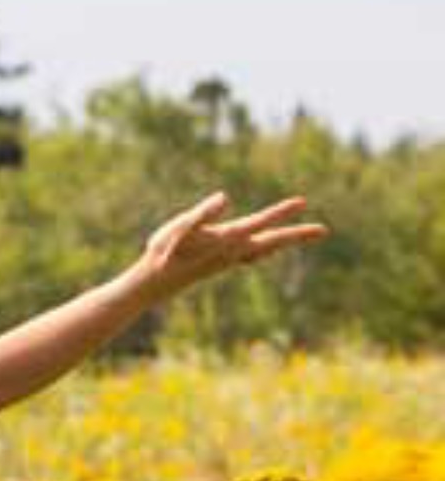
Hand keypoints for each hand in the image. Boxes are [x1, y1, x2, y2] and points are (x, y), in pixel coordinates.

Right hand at [131, 191, 329, 301]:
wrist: (156, 283)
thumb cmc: (165, 252)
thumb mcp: (180, 227)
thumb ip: (204, 212)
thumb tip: (225, 197)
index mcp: (228, 240)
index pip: (260, 222)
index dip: (281, 212)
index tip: (303, 202)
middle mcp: (234, 252)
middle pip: (273, 242)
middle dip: (297, 236)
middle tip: (324, 231)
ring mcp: (229, 260)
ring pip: (265, 249)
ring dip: (285, 242)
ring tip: (306, 236)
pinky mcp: (221, 263)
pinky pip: (252, 255)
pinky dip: (266, 249)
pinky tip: (267, 250)